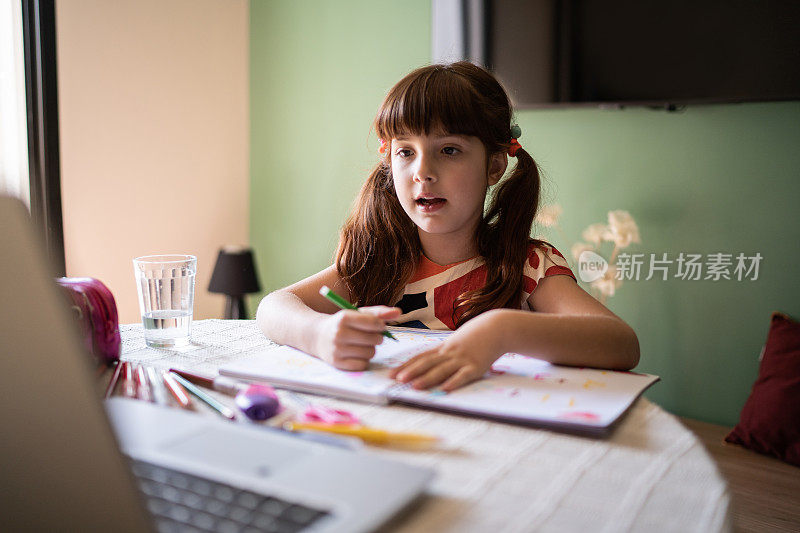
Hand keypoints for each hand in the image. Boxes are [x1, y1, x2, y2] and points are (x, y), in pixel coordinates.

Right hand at [315, 306, 400, 370]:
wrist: (317, 336)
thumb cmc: (343, 324)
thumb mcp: (357, 314)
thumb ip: (379, 312)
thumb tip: (398, 312)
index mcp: (344, 318)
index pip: (374, 323)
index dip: (380, 325)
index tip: (378, 326)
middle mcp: (339, 334)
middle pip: (374, 340)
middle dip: (376, 338)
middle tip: (369, 336)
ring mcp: (337, 350)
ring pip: (370, 353)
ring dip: (370, 349)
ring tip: (361, 344)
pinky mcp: (338, 363)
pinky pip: (363, 364)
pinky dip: (363, 360)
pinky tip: (356, 353)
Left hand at [388, 311, 504, 391]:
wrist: (497, 328)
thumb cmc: (475, 335)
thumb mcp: (456, 341)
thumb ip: (443, 352)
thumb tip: (428, 364)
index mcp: (443, 347)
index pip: (420, 357)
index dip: (406, 365)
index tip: (392, 374)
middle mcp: (450, 352)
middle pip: (427, 362)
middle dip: (411, 371)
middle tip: (398, 379)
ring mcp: (463, 359)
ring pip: (442, 369)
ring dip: (427, 378)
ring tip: (415, 386)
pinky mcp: (476, 366)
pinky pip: (463, 375)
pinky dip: (454, 382)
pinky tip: (446, 389)